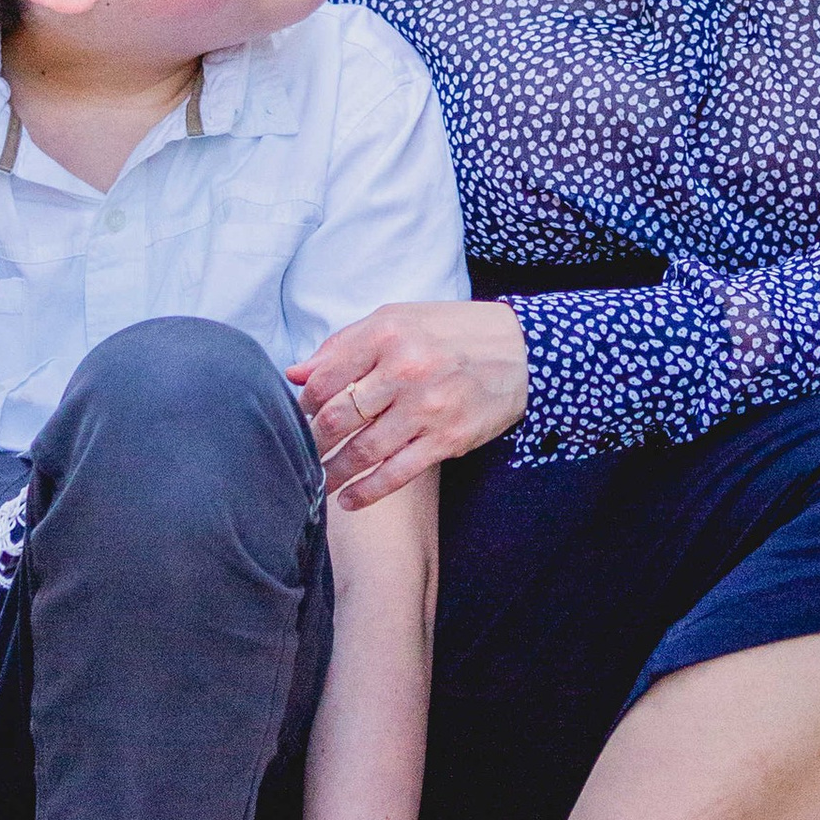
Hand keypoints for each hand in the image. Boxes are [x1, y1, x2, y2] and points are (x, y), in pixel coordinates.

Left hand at [291, 299, 527, 508]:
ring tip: (315, 482)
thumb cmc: (452, 332)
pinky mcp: (447, 438)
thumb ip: (343, 345)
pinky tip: (349, 499)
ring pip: (363, 450)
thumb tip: (295, 373)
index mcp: (387, 334)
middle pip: (339, 417)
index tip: (296, 418)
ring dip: (332, 472)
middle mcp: (406, 369)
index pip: (325, 378)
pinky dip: (367, 491)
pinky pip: (397, 473)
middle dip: (312, 441)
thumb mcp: (397, 319)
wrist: (523, 351)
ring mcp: (428, 407)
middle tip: (298, 454)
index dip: (303, 404)